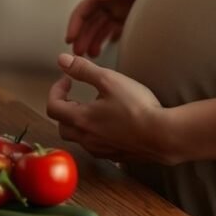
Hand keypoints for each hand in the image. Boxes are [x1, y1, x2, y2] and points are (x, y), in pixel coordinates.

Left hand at [47, 53, 173, 163]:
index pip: (53, 107)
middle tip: (75, 94)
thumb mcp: (109, 79)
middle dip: (65, 107)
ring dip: (79, 121)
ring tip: (94, 106)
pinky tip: (110, 122)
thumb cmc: (137, 108)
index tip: (66, 80)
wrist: (162, 135)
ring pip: (78, 137)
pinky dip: (94, 132)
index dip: (56, 90)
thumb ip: (83, 69)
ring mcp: (100, 149)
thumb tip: (62, 60)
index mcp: (81, 119)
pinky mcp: (114, 155)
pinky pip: (95, 145)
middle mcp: (86, 138)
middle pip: (62, 125)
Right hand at [64, 0, 184, 56]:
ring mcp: (125, 8)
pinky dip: (111, 40)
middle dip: (82, 37)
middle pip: (91, 22)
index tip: (69, 40)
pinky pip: (120, 30)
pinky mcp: (138, 16)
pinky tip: (108, 50)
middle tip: (79, 56)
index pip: (85, 8)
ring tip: (92, 57)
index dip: (75, 23)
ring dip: (94, 41)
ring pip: (103, 28)